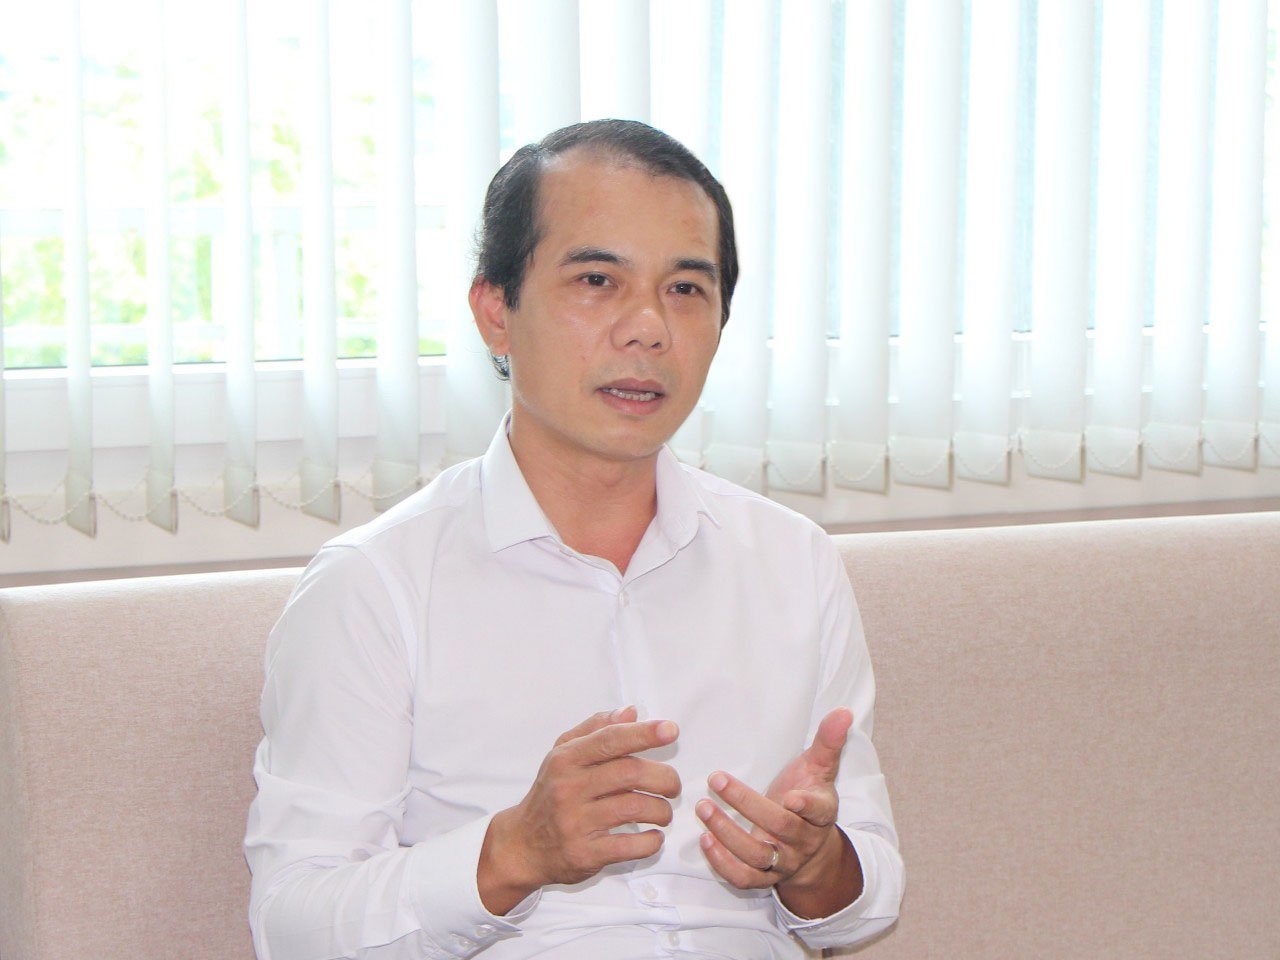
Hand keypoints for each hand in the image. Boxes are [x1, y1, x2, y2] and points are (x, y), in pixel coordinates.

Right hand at [478, 706, 680, 913]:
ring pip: (635, 808)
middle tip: (672, 785)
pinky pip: (630, 846)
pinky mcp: (585, 854)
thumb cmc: (551, 793)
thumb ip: (596, 729)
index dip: (644, 733)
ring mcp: (576, 823)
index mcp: (566, 759)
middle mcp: (568, 788)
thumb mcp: (562, 754)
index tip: (670, 730)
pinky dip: (652, 841)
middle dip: (664, 777)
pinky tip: (653, 835)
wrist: (522, 846)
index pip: (610, 740)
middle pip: (630, 773)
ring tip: (664, 811)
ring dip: (662, 810)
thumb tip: (632, 712)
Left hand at [696, 708, 862, 915]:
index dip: (806, 806)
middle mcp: (804, 841)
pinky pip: (744, 878)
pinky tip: (705, 840)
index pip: (818, 811)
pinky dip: (723, 863)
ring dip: (728, 834)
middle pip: (779, 827)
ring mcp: (784, 862)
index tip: (791, 796)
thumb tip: (845, 711)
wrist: (809, 846)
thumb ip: (828, 741)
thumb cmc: (809, 796)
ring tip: (703, 808)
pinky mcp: (764, 878)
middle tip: (716, 780)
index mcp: (821, 813)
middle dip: (747, 805)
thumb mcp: (819, 769)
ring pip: (757, 856)